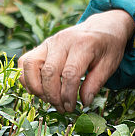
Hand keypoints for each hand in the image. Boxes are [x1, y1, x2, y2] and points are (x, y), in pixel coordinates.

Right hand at [18, 10, 134, 111]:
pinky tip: (39, 89)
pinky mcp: (42, 46)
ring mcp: (49, 42)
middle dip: (52, 96)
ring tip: (48, 99)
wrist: (101, 27)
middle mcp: (62, 41)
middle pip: (49, 72)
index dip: (68, 95)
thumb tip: (83, 102)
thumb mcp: (109, 64)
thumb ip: (96, 83)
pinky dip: (27, 78)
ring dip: (36, 87)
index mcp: (83, 44)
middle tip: (62, 108)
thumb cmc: (107, 47)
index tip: (71, 108)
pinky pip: (25, 61)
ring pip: (31, 65)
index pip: (69, 74)